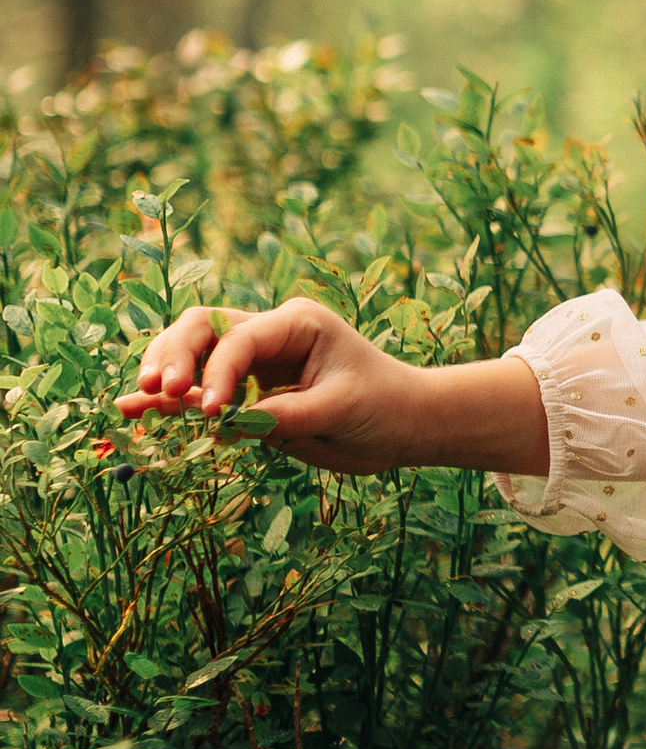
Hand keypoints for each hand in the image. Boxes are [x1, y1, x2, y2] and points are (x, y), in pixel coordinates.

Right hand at [119, 301, 548, 477]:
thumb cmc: (385, 406)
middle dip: (175, 357)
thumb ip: (286, 415)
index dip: (218, 371)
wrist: (406, 425)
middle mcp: (269, 335)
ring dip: (164, 374)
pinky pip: (200, 390)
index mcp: (297, 323)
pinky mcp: (246, 392)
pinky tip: (138, 409)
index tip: (209, 410)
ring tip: (138, 401)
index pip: (240, 338)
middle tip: (160, 392)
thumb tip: (229, 423)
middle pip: (202, 329)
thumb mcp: (341, 409)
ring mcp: (254, 363)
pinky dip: (171, 401)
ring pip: (191, 353)